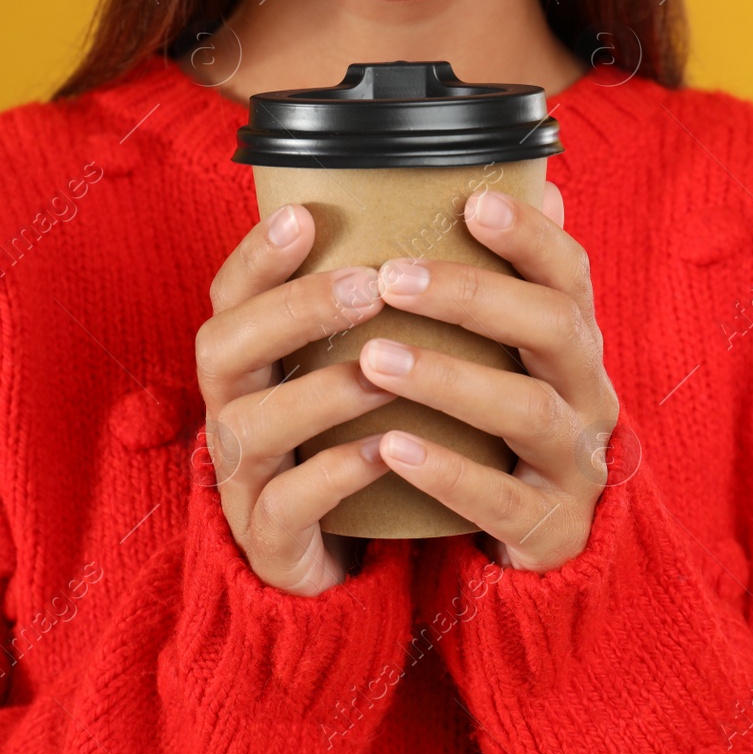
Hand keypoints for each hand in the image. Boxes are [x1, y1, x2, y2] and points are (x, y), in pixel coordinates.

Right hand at [195, 203, 397, 595]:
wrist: (340, 554)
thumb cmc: (358, 435)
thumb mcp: (369, 364)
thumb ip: (414, 292)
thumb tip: (529, 199)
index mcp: (249, 359)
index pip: (230, 293)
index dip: (258, 254)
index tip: (304, 214)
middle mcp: (231, 408)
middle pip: (223, 347)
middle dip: (294, 311)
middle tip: (369, 287)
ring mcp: (243, 477)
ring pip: (251, 426)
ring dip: (320, 391)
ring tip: (384, 369)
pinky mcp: (270, 538)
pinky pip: (288, 503)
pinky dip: (334, 474)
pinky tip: (385, 450)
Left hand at [357, 182, 619, 572]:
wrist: (541, 539)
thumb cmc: (505, 425)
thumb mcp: (510, 354)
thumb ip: (506, 280)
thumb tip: (531, 182)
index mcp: (575, 343)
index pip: (569, 274)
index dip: (530, 234)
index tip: (471, 202)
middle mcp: (588, 393)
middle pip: (555, 328)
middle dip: (473, 297)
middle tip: (390, 278)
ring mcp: (575, 461)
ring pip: (528, 410)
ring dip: (449, 379)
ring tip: (375, 358)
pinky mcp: (551, 526)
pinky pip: (503, 498)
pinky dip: (447, 472)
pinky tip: (391, 449)